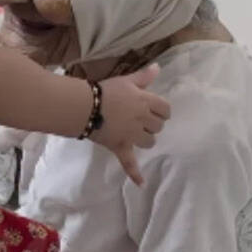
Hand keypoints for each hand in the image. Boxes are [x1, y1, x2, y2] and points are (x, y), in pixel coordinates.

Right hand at [89, 64, 171, 185]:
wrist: (85, 106)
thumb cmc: (105, 91)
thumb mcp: (126, 80)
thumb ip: (143, 77)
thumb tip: (157, 68)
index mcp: (146, 102)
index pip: (166, 109)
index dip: (162, 110)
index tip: (155, 109)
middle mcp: (143, 120)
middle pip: (158, 126)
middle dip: (153, 124)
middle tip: (141, 120)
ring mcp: (132, 135)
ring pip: (150, 142)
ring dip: (146, 139)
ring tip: (137, 135)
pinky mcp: (121, 147)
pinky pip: (129, 163)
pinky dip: (135, 174)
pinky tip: (142, 183)